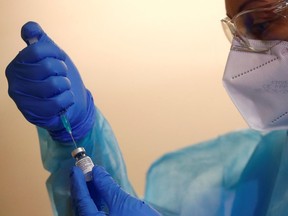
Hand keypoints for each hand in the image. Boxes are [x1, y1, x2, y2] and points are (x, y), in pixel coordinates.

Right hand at [5, 21, 94, 140]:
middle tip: (61, 76)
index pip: (38, 49)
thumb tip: (29, 29)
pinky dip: (67, 100)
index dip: (56, 53)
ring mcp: (21, 98)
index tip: (59, 59)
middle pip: (47, 66)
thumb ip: (41, 40)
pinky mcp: (32, 114)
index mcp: (18, 63)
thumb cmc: (58, 77)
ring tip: (62, 88)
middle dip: (62, 71)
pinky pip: (57, 103)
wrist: (68, 102)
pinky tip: (64, 99)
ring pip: (54, 85)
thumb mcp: (52, 55)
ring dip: (65, 86)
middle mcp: (15, 80)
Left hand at [70, 166, 160, 215]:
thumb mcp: (124, 202)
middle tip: (82, 171)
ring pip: (88, 211)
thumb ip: (107, 186)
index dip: (78, 183)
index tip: (75, 170)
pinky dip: (96, 203)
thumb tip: (97, 172)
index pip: (82, 201)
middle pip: (82, 207)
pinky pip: (96, 215)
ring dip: (90, 194)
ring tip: (91, 179)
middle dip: (82, 188)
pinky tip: (100, 193)